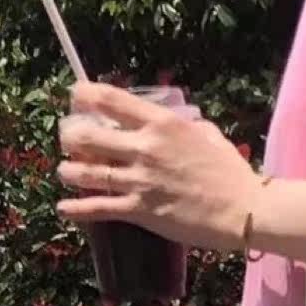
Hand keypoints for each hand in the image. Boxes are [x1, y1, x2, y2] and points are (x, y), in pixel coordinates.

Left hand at [57, 82, 261, 254]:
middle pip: (89, 136)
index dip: (85, 95)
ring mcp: (140, 180)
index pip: (111, 100)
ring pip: (88, 173)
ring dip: (69, 171)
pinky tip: (63, 208)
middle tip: (68, 140)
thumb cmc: (230, 171)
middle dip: (71, 137)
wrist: (243, 210)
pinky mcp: (141, 211)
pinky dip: (77, 209)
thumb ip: (182, 127)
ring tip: (65, 172)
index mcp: (161, 123)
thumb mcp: (207, 134)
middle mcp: (145, 148)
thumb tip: (170, 125)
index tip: (74, 95)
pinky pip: (99, 208)